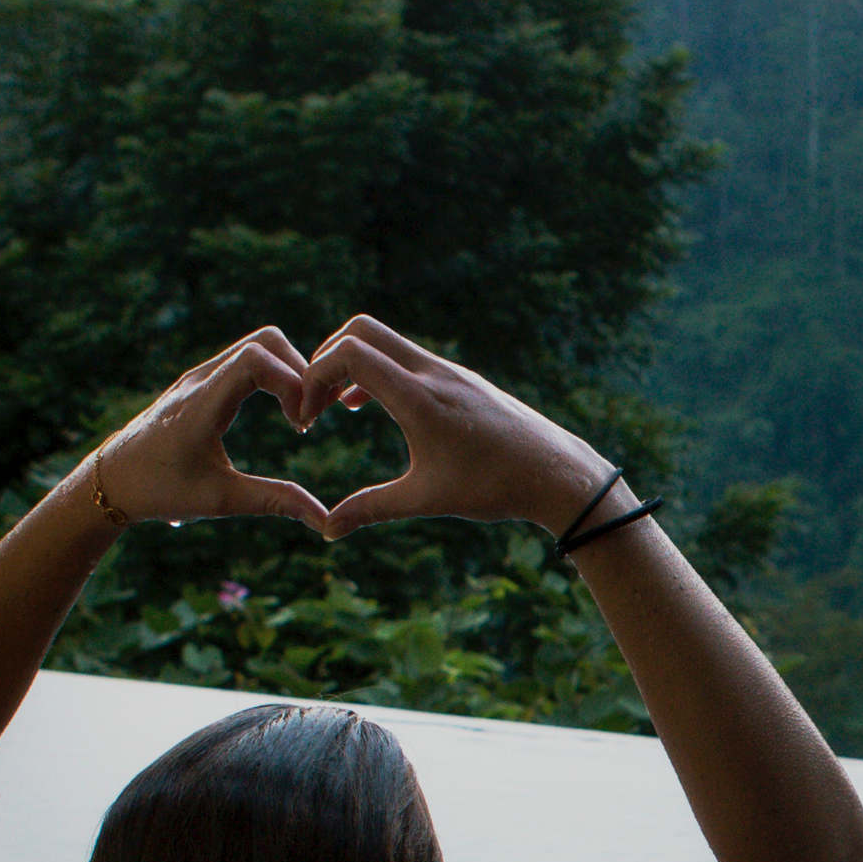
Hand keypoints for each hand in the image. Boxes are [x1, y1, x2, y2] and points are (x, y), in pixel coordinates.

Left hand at [88, 327, 333, 533]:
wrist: (110, 480)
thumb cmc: (161, 491)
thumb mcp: (221, 501)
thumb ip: (275, 502)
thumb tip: (325, 520)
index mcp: (201, 405)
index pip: (257, 359)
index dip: (293, 383)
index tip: (301, 425)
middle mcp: (200, 380)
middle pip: (266, 341)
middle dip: (300, 372)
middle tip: (307, 417)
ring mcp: (199, 376)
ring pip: (257, 345)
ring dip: (288, 373)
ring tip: (298, 417)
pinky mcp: (200, 381)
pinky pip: (245, 359)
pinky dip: (272, 376)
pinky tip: (280, 412)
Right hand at [303, 315, 610, 539]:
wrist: (557, 473)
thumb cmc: (494, 487)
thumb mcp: (426, 499)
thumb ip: (371, 509)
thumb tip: (327, 531)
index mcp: (419, 397)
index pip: (349, 354)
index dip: (313, 376)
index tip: (306, 416)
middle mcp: (433, 373)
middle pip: (361, 330)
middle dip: (325, 359)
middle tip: (314, 402)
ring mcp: (450, 371)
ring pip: (386, 342)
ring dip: (353, 365)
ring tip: (336, 407)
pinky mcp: (461, 379)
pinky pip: (408, 358)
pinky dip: (379, 371)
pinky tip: (370, 405)